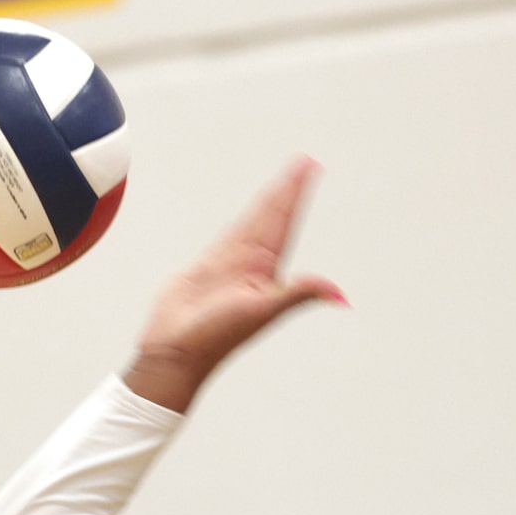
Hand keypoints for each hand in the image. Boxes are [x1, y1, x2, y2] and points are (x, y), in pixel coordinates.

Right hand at [124, 157, 344, 413]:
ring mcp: (229, 265)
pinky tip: (249, 215)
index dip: (297, 195)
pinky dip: (241, 222)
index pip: (286, 223)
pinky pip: (228, 236)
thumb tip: (341, 296)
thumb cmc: (216, 337)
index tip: (312, 169)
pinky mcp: (206, 268)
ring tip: (284, 179)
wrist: (175, 351)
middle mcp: (252, 265)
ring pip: (252, 223)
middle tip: (304, 162)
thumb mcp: (264, 311)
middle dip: (287, 190)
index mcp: (267, 271)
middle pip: (273, 217)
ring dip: (268, 202)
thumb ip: (299, 294)